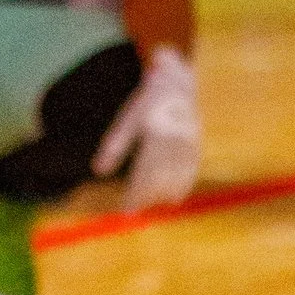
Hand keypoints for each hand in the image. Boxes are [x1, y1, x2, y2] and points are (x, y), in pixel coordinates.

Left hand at [94, 44, 201, 206]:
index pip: (143, 172)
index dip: (135, 193)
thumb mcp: (126, 122)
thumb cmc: (146, 104)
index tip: (126, 209)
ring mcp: (187, 143)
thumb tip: (97, 172)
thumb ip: (114, 147)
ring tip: (152, 206)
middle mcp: (173, 140)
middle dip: (148, 197)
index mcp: (153, 133)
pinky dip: (183, 186)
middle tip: (136, 210)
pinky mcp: (196, 144)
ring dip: (164, 194)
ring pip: (177, 177)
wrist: (176, 84)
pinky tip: (175, 198)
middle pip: (160, 178)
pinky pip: (191, 171)